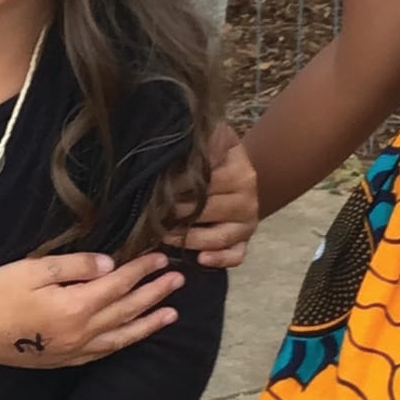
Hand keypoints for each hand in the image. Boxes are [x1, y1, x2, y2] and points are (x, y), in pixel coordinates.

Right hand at [0, 250, 180, 366]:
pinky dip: (123, 343)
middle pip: (127, 311)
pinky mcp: (64, 360)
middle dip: (155, 294)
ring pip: (121, 336)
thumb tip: (110, 265)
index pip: (119, 285)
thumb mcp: (36, 269)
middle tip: (178, 281)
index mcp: (76, 306)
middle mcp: (81, 332)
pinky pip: (103, 353)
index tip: (161, 258)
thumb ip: (76, 266)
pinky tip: (131, 337)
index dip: (142, 270)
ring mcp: (74, 350)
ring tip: (171, 314)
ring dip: (148, 324)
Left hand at [164, 121, 258, 267]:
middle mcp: (248, 195)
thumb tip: (175, 141)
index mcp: (239, 168)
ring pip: (220, 236)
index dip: (178, 185)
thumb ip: (198, 139)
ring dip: (190, 239)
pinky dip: (219, 259)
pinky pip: (236, 255)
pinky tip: (199, 258)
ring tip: (164, 235)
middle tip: (151, 215)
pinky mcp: (245, 240)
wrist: (232, 171)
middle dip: (176, 214)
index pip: (207, 180)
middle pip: (209, 210)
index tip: (155, 187)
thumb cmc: (209, 156)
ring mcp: (248, 220)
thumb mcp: (207, 139)